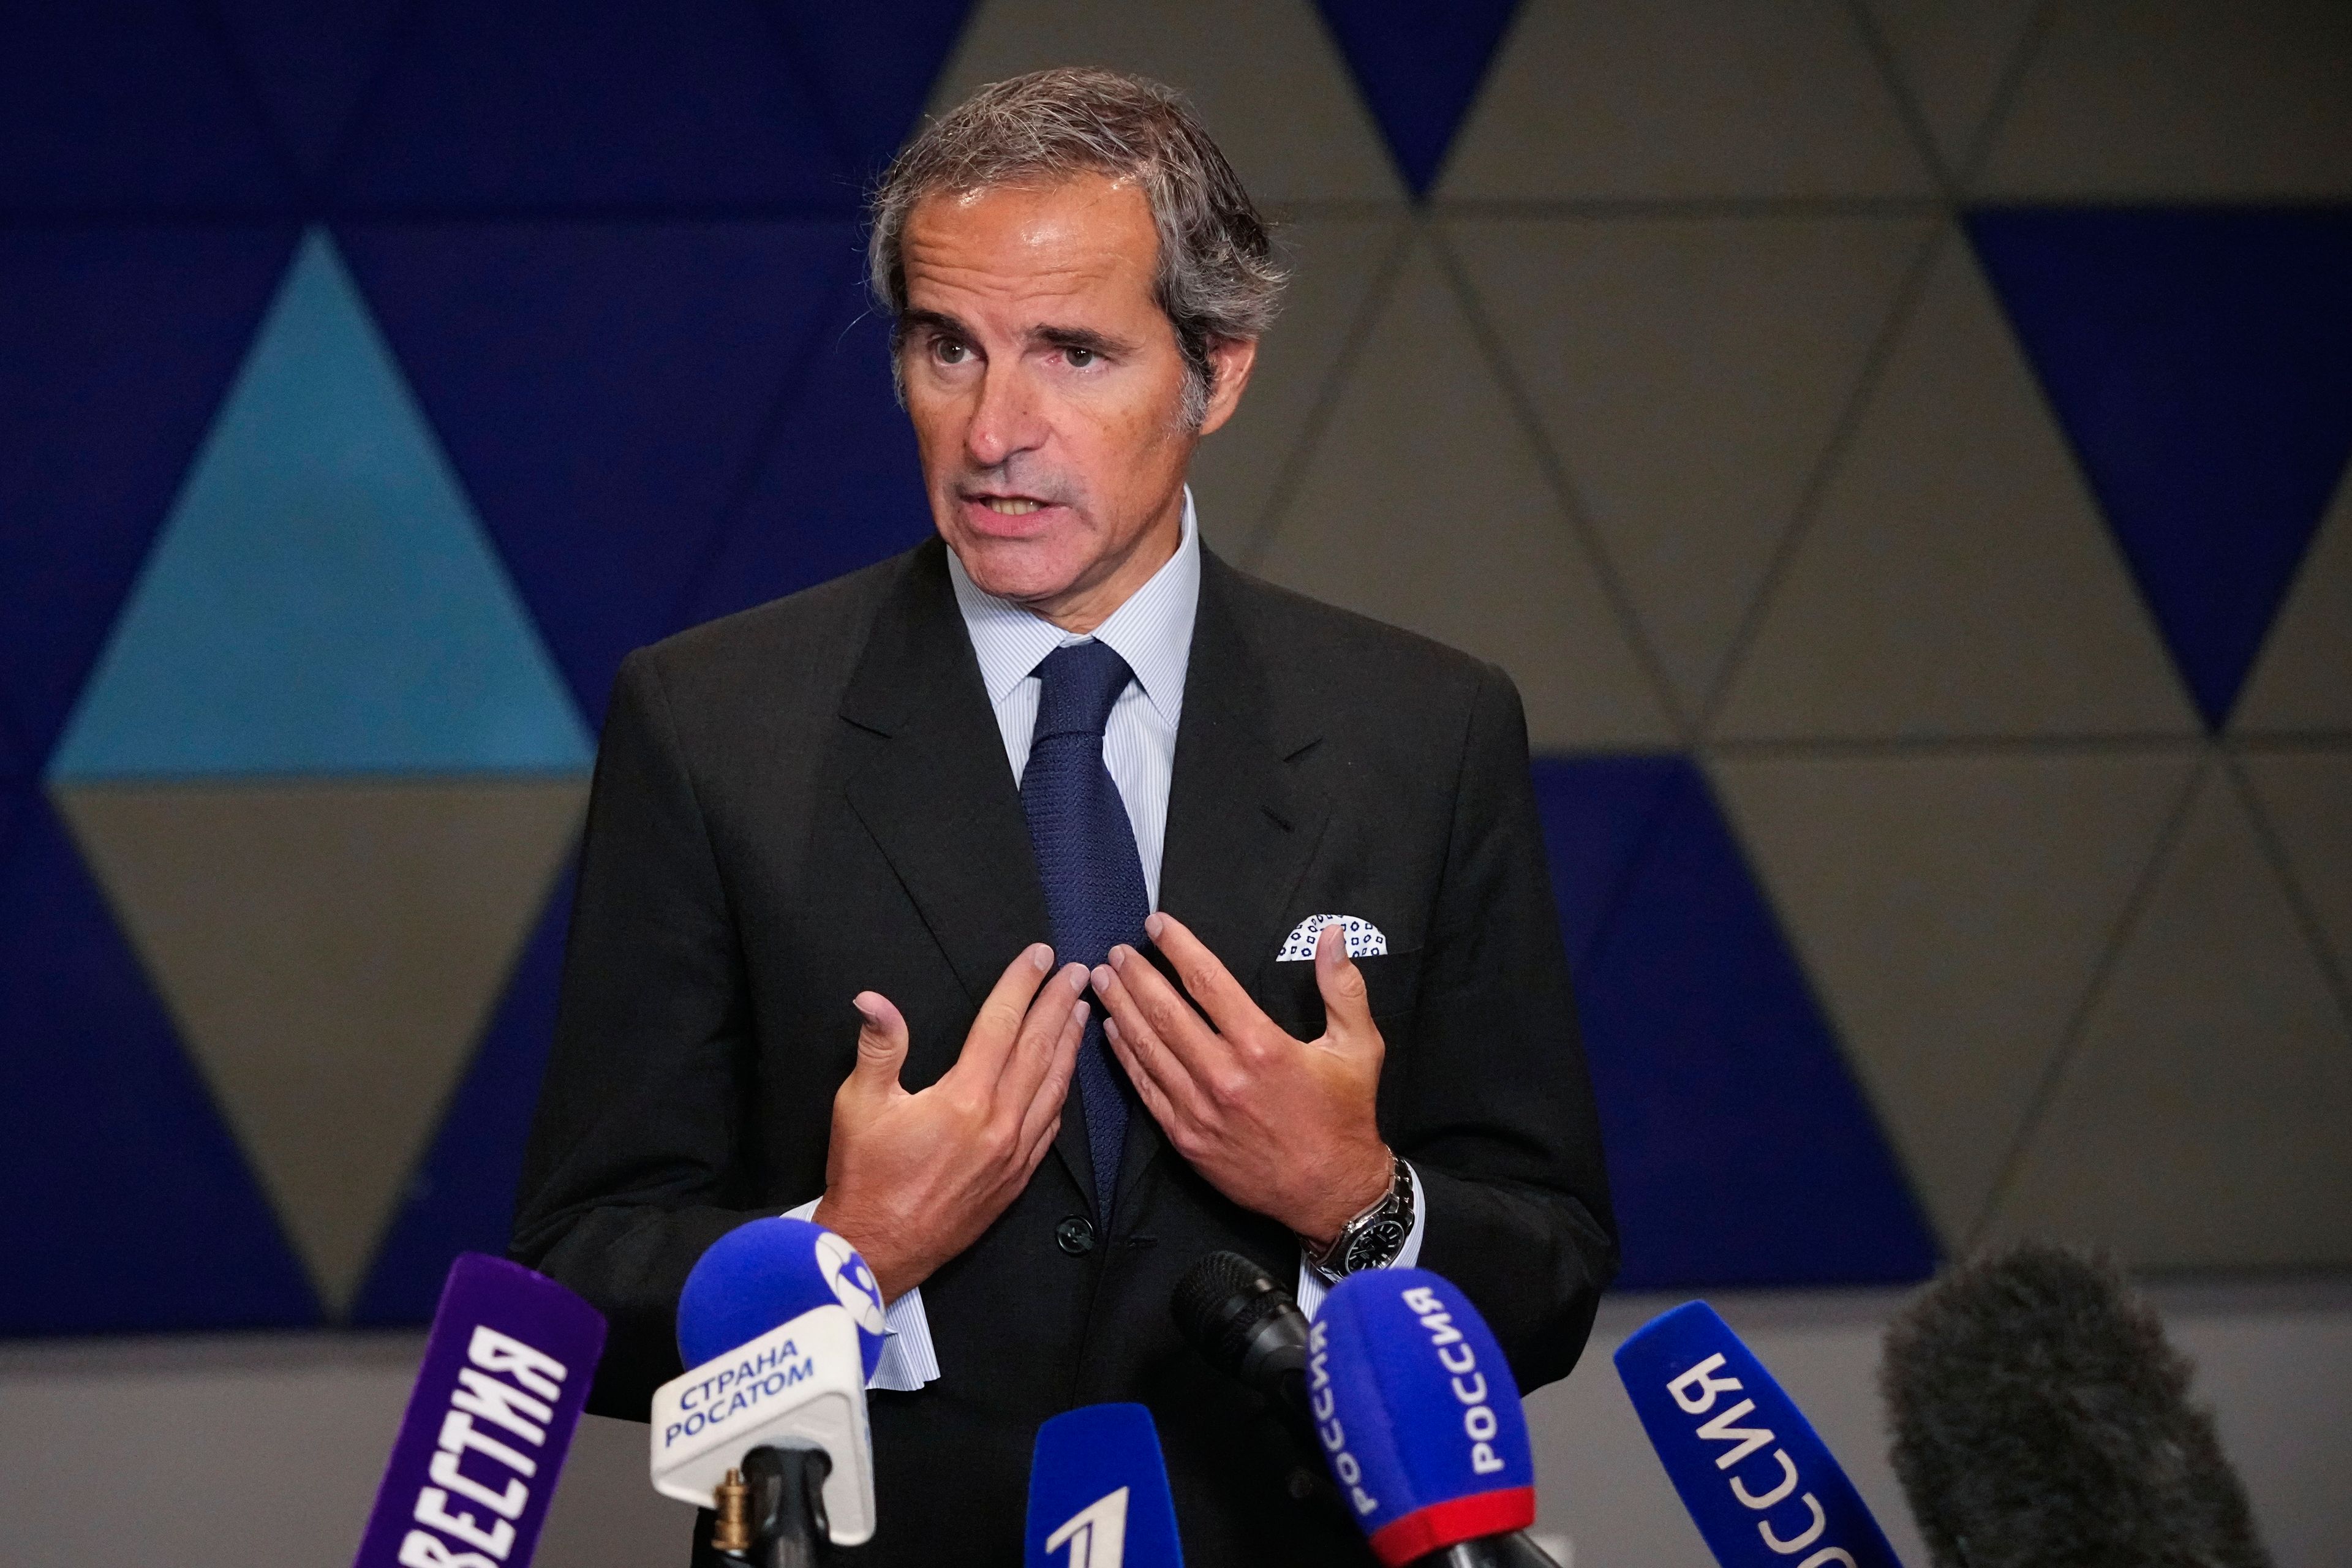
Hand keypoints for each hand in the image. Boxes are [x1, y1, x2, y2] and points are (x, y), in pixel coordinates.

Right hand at [813, 943, 1087, 1300]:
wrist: (880, 1249)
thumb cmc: (865, 1179)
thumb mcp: (859, 1105)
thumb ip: (878, 1048)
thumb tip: (872, 1000)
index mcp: (964, 1099)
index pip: (1001, 1025)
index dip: (1021, 985)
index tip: (1039, 956)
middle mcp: (1000, 1123)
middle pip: (1038, 1049)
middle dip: (1058, 1005)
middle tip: (1076, 973)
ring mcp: (1014, 1153)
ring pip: (1053, 1086)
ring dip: (1069, 1044)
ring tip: (1080, 1012)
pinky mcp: (1017, 1178)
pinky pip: (1051, 1125)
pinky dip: (1062, 1091)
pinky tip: (1064, 1075)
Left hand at [1091, 913, 1390, 1245]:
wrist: (1330, 1193)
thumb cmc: (1344, 1117)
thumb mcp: (1359, 1047)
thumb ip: (1343, 988)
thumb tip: (1333, 935)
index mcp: (1263, 1046)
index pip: (1207, 981)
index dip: (1177, 946)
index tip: (1156, 925)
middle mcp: (1224, 1075)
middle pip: (1165, 1011)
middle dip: (1135, 975)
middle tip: (1115, 951)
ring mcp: (1199, 1109)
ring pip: (1148, 1047)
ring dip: (1121, 1008)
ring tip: (1102, 980)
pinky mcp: (1186, 1138)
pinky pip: (1146, 1089)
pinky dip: (1125, 1056)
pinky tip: (1112, 1032)